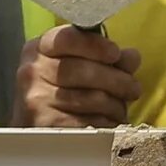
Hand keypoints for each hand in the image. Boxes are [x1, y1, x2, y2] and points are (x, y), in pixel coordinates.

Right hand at [16, 25, 139, 128]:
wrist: (37, 127)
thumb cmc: (64, 90)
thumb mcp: (82, 64)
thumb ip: (108, 57)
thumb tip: (132, 57)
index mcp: (40, 48)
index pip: (66, 38)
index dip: (95, 45)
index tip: (116, 53)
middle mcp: (32, 71)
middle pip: (81, 70)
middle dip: (116, 80)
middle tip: (134, 89)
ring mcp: (36, 99)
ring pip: (89, 98)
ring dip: (114, 105)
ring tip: (121, 108)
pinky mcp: (45, 125)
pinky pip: (86, 122)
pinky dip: (105, 123)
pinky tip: (109, 123)